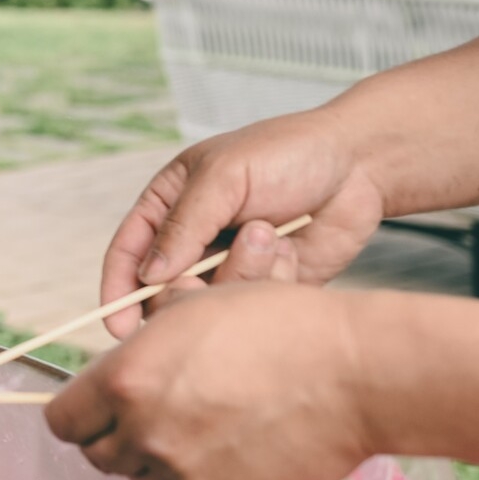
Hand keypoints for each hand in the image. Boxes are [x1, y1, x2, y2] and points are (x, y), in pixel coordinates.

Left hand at [46, 282, 375, 479]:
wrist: (353, 372)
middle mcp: (147, 433)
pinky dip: (199, 478)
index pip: (63, 420)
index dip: (76, 413)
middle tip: (146, 414)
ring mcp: (187, 473)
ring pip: (144, 478)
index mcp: (126, 381)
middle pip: (99, 455)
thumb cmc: (276, 326)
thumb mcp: (191, 308)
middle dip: (113, 435)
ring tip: (197, 424)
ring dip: (157, 457)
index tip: (91, 408)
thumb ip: (142, 341)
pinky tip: (229, 446)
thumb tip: (122, 352)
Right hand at [102, 108, 383, 336]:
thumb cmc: (285, 154)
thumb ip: (183, 226)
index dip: (118, 290)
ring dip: (240, 274)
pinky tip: (291, 248)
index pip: (129, 253)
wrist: (360, 165)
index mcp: (169, 206)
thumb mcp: (223, 177)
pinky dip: (271, 283)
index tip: (118, 325)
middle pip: (166, 290)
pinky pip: (254, 308)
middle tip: (207, 279)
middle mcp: (195, 241)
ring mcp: (232, 266)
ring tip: (270, 236)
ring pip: (212, 303)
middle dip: (185, 289)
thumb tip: (148, 276)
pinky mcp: (269, 288)